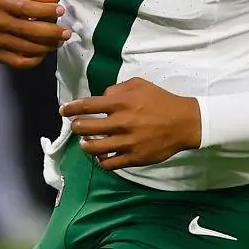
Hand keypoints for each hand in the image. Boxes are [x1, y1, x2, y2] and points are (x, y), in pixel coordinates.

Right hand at [0, 0, 68, 68]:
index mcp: (0, 1)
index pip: (25, 8)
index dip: (45, 10)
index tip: (61, 10)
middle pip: (26, 30)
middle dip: (51, 32)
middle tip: (66, 32)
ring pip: (25, 47)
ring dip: (47, 46)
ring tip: (58, 41)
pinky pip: (20, 62)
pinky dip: (36, 59)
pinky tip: (45, 51)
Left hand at [61, 77, 201, 170]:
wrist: (184, 122)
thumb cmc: (161, 101)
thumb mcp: (140, 85)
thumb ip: (117, 88)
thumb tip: (101, 96)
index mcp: (121, 103)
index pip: (87, 105)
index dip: (71, 108)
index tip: (63, 111)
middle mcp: (121, 122)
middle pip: (85, 127)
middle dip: (75, 127)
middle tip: (76, 126)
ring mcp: (127, 142)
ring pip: (94, 147)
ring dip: (85, 145)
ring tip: (85, 142)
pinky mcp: (134, 158)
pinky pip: (109, 163)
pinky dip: (100, 160)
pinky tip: (100, 156)